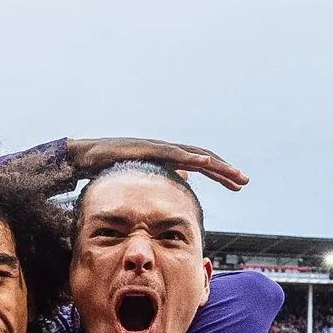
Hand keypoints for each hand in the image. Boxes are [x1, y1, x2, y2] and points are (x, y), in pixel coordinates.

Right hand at [67, 137, 248, 190]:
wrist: (87, 157)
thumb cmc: (111, 169)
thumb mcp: (144, 179)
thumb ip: (165, 178)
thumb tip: (184, 180)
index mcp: (169, 159)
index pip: (201, 166)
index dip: (220, 175)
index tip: (237, 185)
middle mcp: (169, 150)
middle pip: (204, 159)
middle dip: (226, 170)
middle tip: (245, 181)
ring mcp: (161, 147)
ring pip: (196, 155)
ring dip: (217, 165)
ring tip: (235, 175)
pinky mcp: (151, 149)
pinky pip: (176, 154)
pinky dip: (193, 159)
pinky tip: (208, 164)